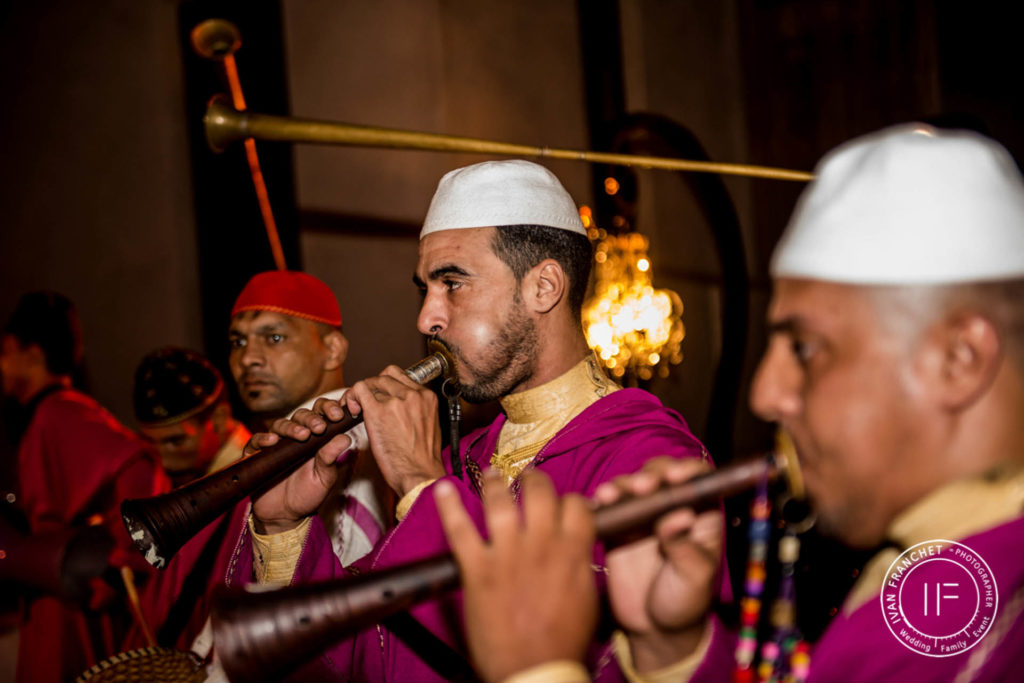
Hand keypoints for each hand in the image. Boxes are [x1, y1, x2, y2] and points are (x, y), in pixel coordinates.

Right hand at [248, 398, 353, 533]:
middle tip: (320, 427)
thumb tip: (345, 437)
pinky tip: (273, 441)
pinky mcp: (257, 455)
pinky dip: (263, 438)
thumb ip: (331, 457)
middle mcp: (295, 436)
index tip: (338, 415)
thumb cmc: (309, 493)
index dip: (329, 408)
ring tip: (303, 435)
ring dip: (292, 427)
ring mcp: (276, 444)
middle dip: (312, 419)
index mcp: (315, 437)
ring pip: (281, 424)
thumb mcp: (325, 477)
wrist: (285, 514)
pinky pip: (256, 441)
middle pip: (301, 415)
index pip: (321, 413)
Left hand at [345, 366, 444, 496]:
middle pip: (385, 376)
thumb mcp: (429, 425)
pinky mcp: (377, 411)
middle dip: (373, 388)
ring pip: (371, 382)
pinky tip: (353, 411)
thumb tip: (401, 406)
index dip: (387, 386)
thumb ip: (416, 409)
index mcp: (427, 397)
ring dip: (361, 393)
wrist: (419, 475)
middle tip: (365, 404)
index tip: (380, 398)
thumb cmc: (423, 459)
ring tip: (357, 409)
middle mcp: (413, 394)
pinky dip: (352, 396)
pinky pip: (359, 390)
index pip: (401, 377)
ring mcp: (395, 401)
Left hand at [435, 470, 597, 682]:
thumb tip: (578, 547)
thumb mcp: (587, 598)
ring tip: (492, 474)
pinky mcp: (477, 569)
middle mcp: (540, 545)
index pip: (575, 505)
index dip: (569, 499)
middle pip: (539, 492)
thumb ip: (581, 564)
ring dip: (494, 482)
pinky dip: (448, 506)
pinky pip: (459, 529)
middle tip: (529, 479)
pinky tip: (443, 488)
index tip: (563, 503)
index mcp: (572, 552)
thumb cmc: (562, 643)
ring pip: (500, 502)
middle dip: (534, 480)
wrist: (534, 670)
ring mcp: (506, 555)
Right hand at [594, 457, 720, 672]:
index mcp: (699, 515)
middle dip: (650, 474)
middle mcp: (670, 509)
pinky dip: (602, 501)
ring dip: (623, 484)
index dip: (687, 470)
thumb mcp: (695, 577)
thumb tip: (680, 517)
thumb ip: (686, 547)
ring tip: (613, 495)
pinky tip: (598, 503)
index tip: (675, 476)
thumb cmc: (686, 601)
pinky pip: (609, 508)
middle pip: (660, 475)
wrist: (655, 629)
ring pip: (631, 486)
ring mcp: (642, 517)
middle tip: (643, 487)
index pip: (697, 480)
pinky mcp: (618, 529)